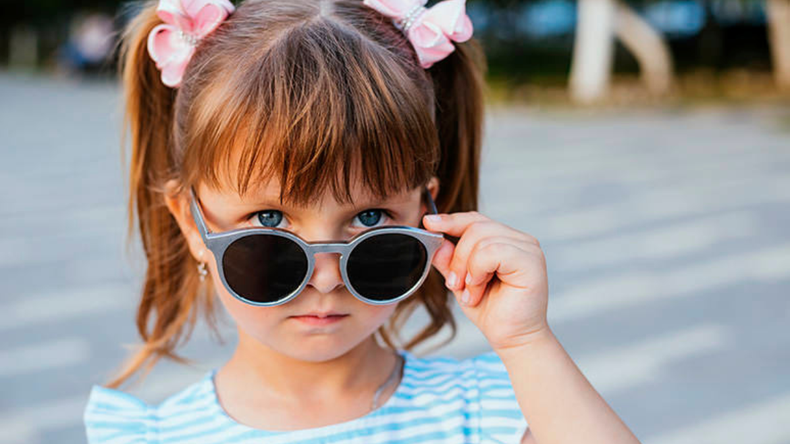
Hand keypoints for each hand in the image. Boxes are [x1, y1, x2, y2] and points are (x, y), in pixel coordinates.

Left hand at [423, 211, 550, 351]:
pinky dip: (478, 271)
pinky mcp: (531, 261)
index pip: (475, 220)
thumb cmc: (493, 312)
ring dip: (467, 269)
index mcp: (506, 241)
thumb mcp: (462, 282)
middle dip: (457, 256)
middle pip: (475, 227)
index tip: (428, 222)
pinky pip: (493, 251)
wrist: (512, 339)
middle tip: (454, 284)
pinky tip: (479, 289)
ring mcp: (529, 249)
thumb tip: (436, 240)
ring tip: (470, 292)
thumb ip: (450, 261)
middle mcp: (520, 240)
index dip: (451, 220)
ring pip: (481, 238)